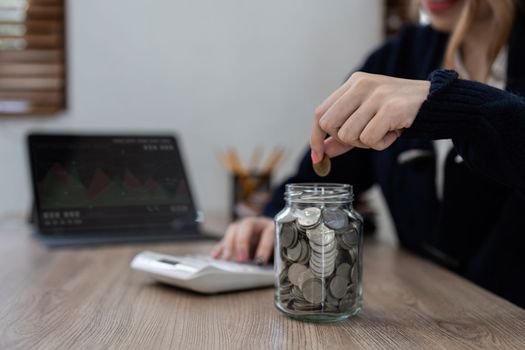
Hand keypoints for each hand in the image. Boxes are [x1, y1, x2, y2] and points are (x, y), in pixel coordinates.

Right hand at [210, 217, 274, 263]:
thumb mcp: (278, 251)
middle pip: (247, 225)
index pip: (268, 233)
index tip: (260, 261)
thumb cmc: (276, 247)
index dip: (264, 247)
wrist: (273, 241)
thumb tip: (266, 268)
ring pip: (234, 229)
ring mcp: (243, 227)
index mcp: (272, 226)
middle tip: (241, 259)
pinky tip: (215, 256)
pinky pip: (224, 239)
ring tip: (227, 259)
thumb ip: (274, 257)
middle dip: (243, 242)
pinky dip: (219, 248)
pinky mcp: (234, 235)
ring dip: (229, 244)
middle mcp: (257, 223)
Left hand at [310, 72, 429, 160]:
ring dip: (365, 143)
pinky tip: (393, 133)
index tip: (318, 156)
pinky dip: (381, 144)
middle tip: (364, 137)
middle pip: (329, 124)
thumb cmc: (398, 112)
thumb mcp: (367, 119)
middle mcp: (361, 85)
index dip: (316, 137)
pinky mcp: (391, 108)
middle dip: (343, 140)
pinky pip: (369, 139)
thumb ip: (343, 134)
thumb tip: (322, 152)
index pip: (320, 113)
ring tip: (382, 132)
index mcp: (352, 83)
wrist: (437, 102)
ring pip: (348, 134)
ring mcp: (376, 95)